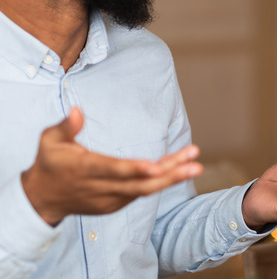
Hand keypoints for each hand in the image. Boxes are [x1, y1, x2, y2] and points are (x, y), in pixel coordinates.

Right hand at [21, 108, 202, 225]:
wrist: (42, 199)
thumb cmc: (50, 163)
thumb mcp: (49, 141)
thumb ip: (65, 127)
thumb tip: (77, 110)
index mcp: (85, 169)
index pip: (114, 170)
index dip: (135, 170)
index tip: (157, 168)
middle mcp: (101, 188)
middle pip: (140, 185)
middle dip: (169, 176)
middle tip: (195, 166)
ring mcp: (110, 199)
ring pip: (145, 190)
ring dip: (171, 177)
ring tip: (195, 164)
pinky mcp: (116, 204)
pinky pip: (141, 192)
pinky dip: (160, 181)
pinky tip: (178, 166)